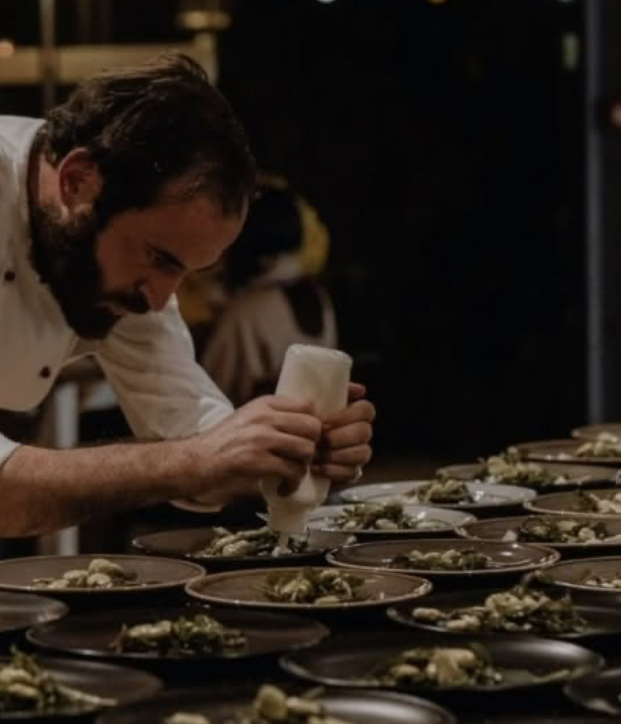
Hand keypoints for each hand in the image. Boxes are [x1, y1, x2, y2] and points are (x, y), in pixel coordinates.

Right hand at [186, 395, 321, 502]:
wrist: (195, 460)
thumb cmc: (223, 442)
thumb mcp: (249, 418)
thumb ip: (275, 417)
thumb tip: (309, 425)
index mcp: (264, 404)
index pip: (307, 406)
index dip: (315, 425)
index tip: (309, 440)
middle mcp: (264, 416)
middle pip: (312, 427)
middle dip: (313, 447)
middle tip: (302, 460)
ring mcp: (260, 437)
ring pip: (306, 450)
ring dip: (303, 468)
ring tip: (291, 476)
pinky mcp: (255, 460)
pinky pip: (291, 471)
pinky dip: (291, 484)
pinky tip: (283, 488)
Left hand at [311, 382, 374, 481]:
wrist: (288, 448)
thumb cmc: (301, 420)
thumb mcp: (312, 403)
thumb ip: (330, 390)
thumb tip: (360, 389)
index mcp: (355, 413)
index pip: (366, 410)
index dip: (347, 416)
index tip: (324, 422)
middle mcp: (361, 433)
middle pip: (365, 432)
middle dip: (339, 437)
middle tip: (319, 440)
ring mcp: (359, 454)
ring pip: (363, 453)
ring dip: (338, 454)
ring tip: (316, 455)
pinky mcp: (352, 472)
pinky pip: (353, 473)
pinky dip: (334, 471)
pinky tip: (318, 468)